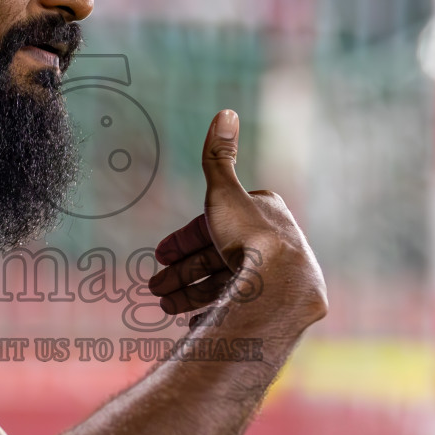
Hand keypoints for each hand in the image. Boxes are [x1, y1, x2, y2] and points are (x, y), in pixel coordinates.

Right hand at [147, 110, 326, 323]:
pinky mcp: (275, 308)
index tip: (158, 255)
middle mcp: (273, 246)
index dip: (183, 240)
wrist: (280, 288)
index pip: (215, 225)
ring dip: (189, 295)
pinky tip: (194, 323)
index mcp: (264, 216)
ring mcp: (274, 280)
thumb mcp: (224, 192)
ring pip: (224, 286)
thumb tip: (225, 111)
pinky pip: (239, 311)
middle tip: (155, 287)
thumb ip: (218, 156)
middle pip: (216, 259)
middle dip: (181, 273)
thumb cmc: (251, 238)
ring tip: (164, 305)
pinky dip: (214, 315)